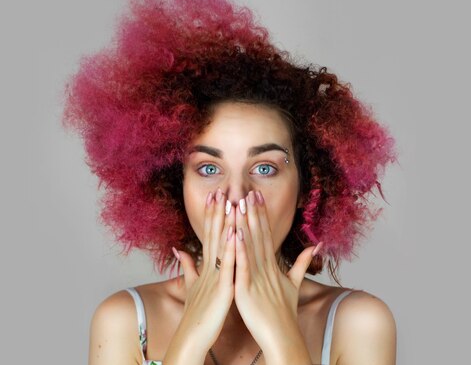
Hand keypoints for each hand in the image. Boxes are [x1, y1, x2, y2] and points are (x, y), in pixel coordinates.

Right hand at [171, 188, 235, 351]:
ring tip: (229, 202)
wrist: (192, 338)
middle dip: (217, 212)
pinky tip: (234, 232)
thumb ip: (187, 267)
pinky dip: (230, 248)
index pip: (210, 236)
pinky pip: (227, 265)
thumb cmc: (197, 314)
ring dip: (224, 223)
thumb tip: (179, 250)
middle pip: (213, 235)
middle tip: (221, 190)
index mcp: (206, 267)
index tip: (215, 195)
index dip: (212, 216)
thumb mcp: (192, 286)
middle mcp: (209, 268)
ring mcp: (215, 277)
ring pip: (220, 245)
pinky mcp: (222, 289)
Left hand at [233, 190, 322, 355]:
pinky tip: (235, 234)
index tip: (256, 196)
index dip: (261, 215)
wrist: (282, 336)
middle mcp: (265, 268)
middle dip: (252, 213)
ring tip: (238, 204)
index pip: (266, 235)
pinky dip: (239, 251)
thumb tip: (316, 245)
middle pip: (258, 235)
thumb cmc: (285, 313)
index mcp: (273, 266)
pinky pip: (243, 267)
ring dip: (244, 224)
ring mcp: (257, 278)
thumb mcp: (294, 284)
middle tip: (247, 191)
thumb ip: (302, 263)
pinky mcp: (247, 290)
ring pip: (250, 246)